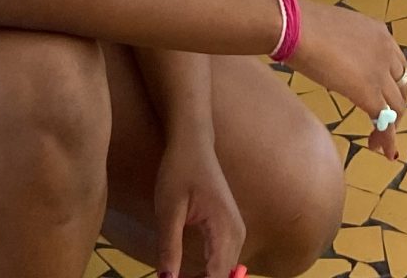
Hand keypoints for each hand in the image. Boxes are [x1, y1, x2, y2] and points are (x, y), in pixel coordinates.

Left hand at [152, 136, 245, 277]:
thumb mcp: (169, 209)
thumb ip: (169, 247)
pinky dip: (209, 271)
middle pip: (225, 275)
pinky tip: (189, 274)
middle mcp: (237, 232)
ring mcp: (236, 230)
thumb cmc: (180, 169)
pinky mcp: (230, 229)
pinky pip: (224, 260)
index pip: (219, 274)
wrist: (193, 142)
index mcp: (224, 227)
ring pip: (225, 270)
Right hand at [286, 0, 406, 160]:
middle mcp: (386, 51)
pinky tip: (380, 148)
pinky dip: (387, 138)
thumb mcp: (336, 32)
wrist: (295, 27)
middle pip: (401, 87)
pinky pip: (385, 120)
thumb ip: (347, 47)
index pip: (397, 66)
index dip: (392, 86)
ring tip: (376, 141)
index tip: (381, 100)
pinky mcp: (369, 92)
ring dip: (390, 125)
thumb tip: (338, 62)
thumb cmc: (302, 26)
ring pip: (396, 106)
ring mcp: (380, 72)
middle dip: (394, 108)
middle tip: (379, 123)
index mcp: (379, 33)